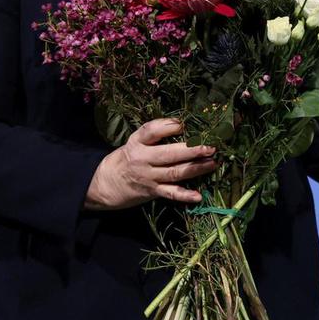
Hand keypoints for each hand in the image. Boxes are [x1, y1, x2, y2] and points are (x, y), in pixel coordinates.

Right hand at [84, 119, 218, 210]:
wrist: (106, 183)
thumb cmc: (129, 157)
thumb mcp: (136, 141)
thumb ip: (156, 134)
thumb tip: (185, 124)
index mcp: (137, 142)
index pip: (151, 131)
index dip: (169, 126)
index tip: (185, 123)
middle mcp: (143, 159)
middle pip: (169, 154)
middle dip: (191, 150)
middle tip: (211, 147)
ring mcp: (148, 176)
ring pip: (174, 172)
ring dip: (196, 168)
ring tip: (213, 163)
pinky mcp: (152, 191)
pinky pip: (170, 193)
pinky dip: (185, 196)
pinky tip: (198, 196)